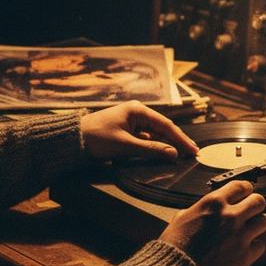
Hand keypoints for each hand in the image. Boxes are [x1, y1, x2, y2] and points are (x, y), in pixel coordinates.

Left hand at [81, 101, 198, 160]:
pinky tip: (162, 154)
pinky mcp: (127, 131)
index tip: (193, 150)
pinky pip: (146, 138)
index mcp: (138, 110)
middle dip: (177, 141)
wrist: (73, 140)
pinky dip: (155, 146)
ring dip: (166, 144)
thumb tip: (173, 154)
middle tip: (192, 153)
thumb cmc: (96, 138)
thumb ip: (151, 149)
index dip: (181, 139)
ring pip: (155, 134)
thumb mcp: (125, 145)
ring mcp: (132, 122)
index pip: (166, 125)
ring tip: (180, 155)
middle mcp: (137, 113)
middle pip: (163, 128)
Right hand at [160, 181, 265, 265]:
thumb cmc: (176, 247)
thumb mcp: (181, 217)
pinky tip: (243, 248)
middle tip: (250, 211)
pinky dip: (253, 247)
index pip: (240, 186)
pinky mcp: (245, 256)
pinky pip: (260, 245)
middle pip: (258, 201)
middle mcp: (230, 216)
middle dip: (254, 205)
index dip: (244, 189)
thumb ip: (199, 209)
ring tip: (246, 231)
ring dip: (255, 226)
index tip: (244, 193)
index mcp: (213, 203)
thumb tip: (206, 209)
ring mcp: (240, 236)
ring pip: (263, 222)